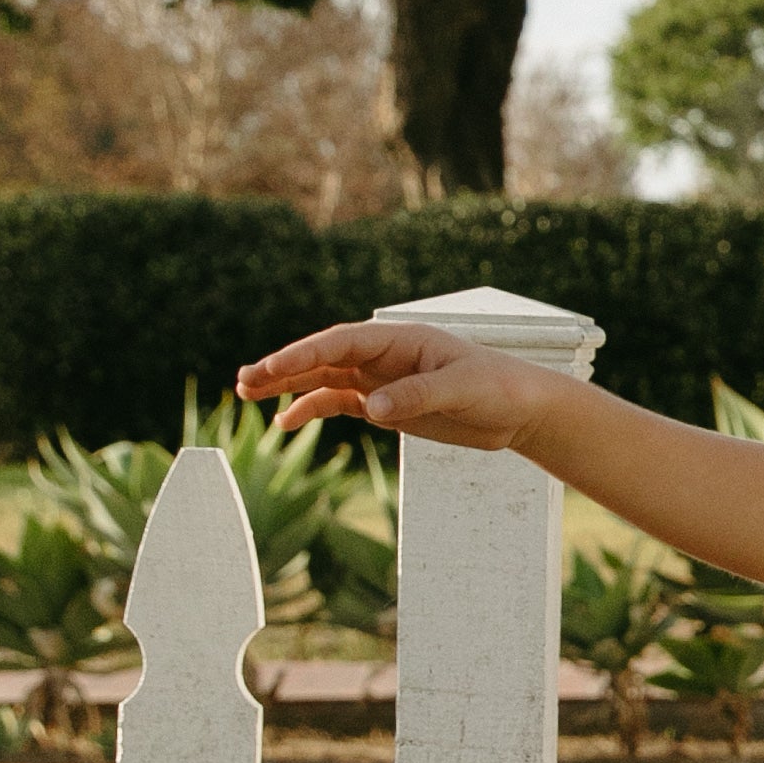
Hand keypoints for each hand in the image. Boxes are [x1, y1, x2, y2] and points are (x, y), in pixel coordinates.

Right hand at [236, 319, 543, 454]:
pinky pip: (339, 402)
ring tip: (247, 393)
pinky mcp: (386, 404)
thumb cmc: (498, 389)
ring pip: (324, 377)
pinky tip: (285, 422)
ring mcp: (382, 379)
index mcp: (401, 340)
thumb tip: (372, 408)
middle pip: (323, 357)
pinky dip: (311, 409)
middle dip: (283, 367)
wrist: (520, 409)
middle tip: (243, 380)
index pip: (342, 342)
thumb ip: (418, 396)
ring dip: (288, 384)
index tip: (272, 368)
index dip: (304, 354)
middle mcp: (385, 355)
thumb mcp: (462, 391)